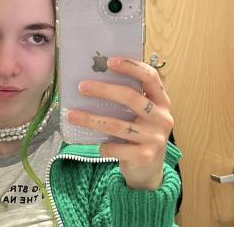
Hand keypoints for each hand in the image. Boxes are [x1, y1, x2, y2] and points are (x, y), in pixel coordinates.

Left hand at [66, 56, 173, 189]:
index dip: (131, 66)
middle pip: (131, 98)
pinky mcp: (145, 156)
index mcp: (162, 101)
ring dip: (91, 119)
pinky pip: (116, 146)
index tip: (109, 61)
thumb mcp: (143, 115)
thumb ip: (131, 98)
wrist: (149, 171)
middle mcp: (162, 118)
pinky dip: (103, 144)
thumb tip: (96, 77)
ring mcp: (155, 138)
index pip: (150, 77)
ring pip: (117, 124)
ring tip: (72, 114)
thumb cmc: (141, 134)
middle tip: (82, 87)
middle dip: (104, 90)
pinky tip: (96, 143)